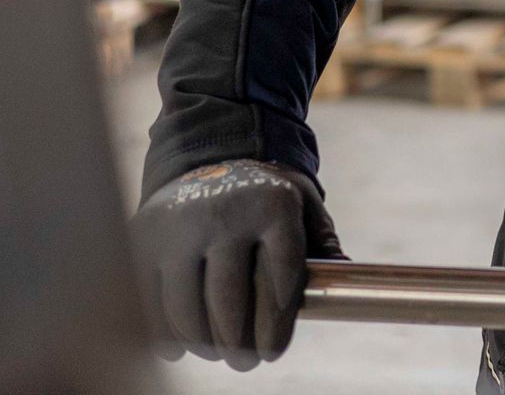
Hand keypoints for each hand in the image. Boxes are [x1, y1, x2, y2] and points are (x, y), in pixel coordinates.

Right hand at [130, 159, 343, 368]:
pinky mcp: (144, 237)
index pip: (280, 276)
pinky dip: (164, 330)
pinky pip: (150, 296)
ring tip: (218, 354)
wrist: (210, 155)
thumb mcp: (302, 203)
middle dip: (239, 342)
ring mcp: (181, 225)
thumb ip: (322, 238)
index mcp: (273, 205)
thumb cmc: (265, 193)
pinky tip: (180, 347)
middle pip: (230, 298)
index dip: (277, 323)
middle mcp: (226, 213)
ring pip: (187, 304)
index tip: (273, 351)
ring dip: (202, 341)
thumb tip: (346, 271)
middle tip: (246, 364)